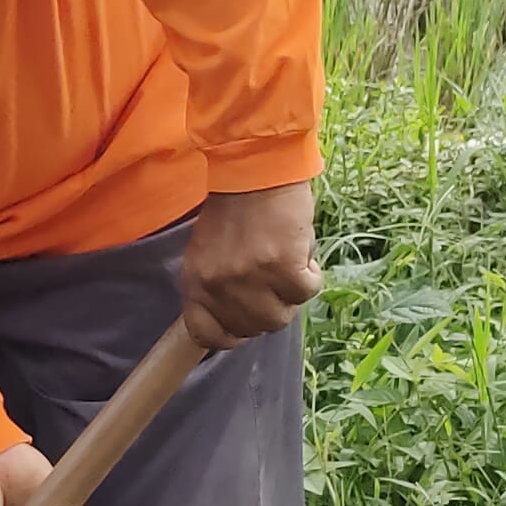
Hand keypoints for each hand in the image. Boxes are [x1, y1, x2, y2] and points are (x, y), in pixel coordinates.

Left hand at [179, 181, 321, 350]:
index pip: (206, 334)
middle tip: (275, 280)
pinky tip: (302, 252)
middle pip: (252, 328)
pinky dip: (311, 274)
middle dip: (269, 309)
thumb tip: (236, 317)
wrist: (256, 171)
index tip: (246, 323)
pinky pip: (307, 292)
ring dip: (291, 294)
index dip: (231, 334)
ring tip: (288, 262)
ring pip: (282, 316)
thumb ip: (215, 286)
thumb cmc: (234, 207)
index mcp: (195, 282)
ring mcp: (251, 280)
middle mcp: (219, 287)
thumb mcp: (207, 251)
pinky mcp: (284, 269)